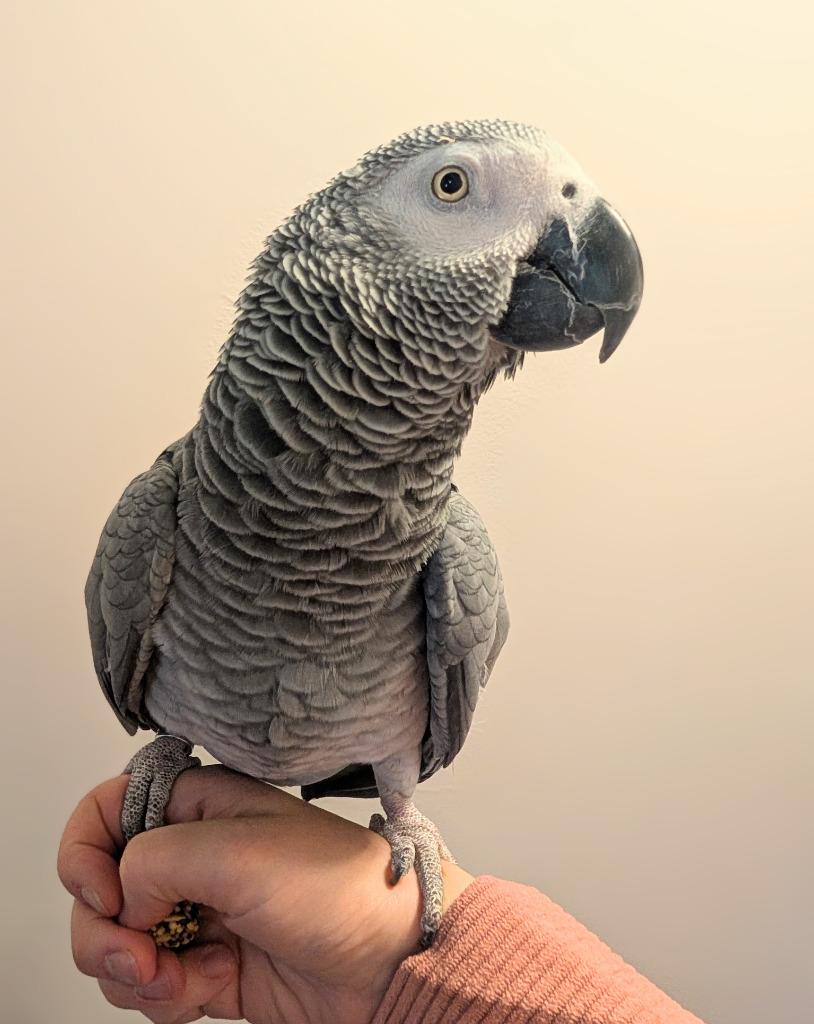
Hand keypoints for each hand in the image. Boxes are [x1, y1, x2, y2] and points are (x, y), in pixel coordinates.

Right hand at [57, 765, 472, 1023]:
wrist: (391, 963)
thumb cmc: (340, 888)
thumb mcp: (240, 852)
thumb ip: (156, 858)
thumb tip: (120, 896)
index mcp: (200, 805)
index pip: (109, 809)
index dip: (85, 852)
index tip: (101, 893)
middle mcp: (194, 855)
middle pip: (101, 889)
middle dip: (104, 932)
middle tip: (138, 954)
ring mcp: (199, 913)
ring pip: (117, 945)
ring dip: (136, 973)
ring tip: (185, 976)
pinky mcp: (207, 966)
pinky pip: (149, 987)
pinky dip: (164, 998)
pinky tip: (211, 988)